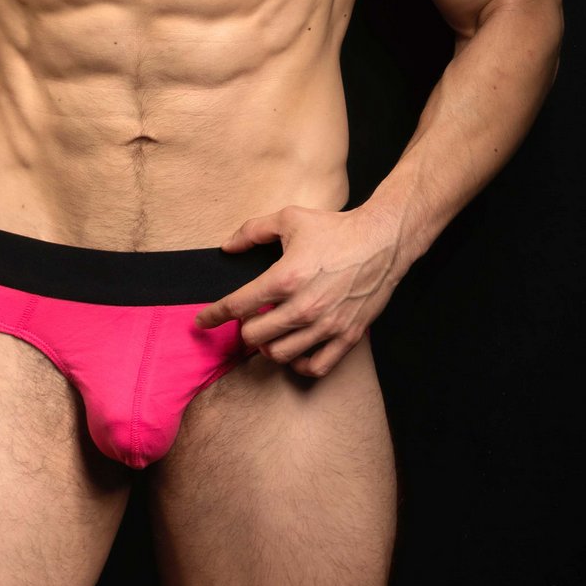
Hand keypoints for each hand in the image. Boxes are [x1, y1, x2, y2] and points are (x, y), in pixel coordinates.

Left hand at [193, 204, 403, 378]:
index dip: (213, 315)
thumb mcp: (289, 218)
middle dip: (244, 328)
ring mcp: (326, 325)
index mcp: (286, 277)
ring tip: (269, 333)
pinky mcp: (347, 336)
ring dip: (267, 346)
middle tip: (248, 319)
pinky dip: (298, 363)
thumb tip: (227, 247)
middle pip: (254, 335)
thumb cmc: (335, 229)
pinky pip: (314, 366)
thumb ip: (252, 231)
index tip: (202, 321)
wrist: (382, 241)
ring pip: (279, 354)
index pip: (237, 305)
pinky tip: (294, 349)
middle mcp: (304, 306)